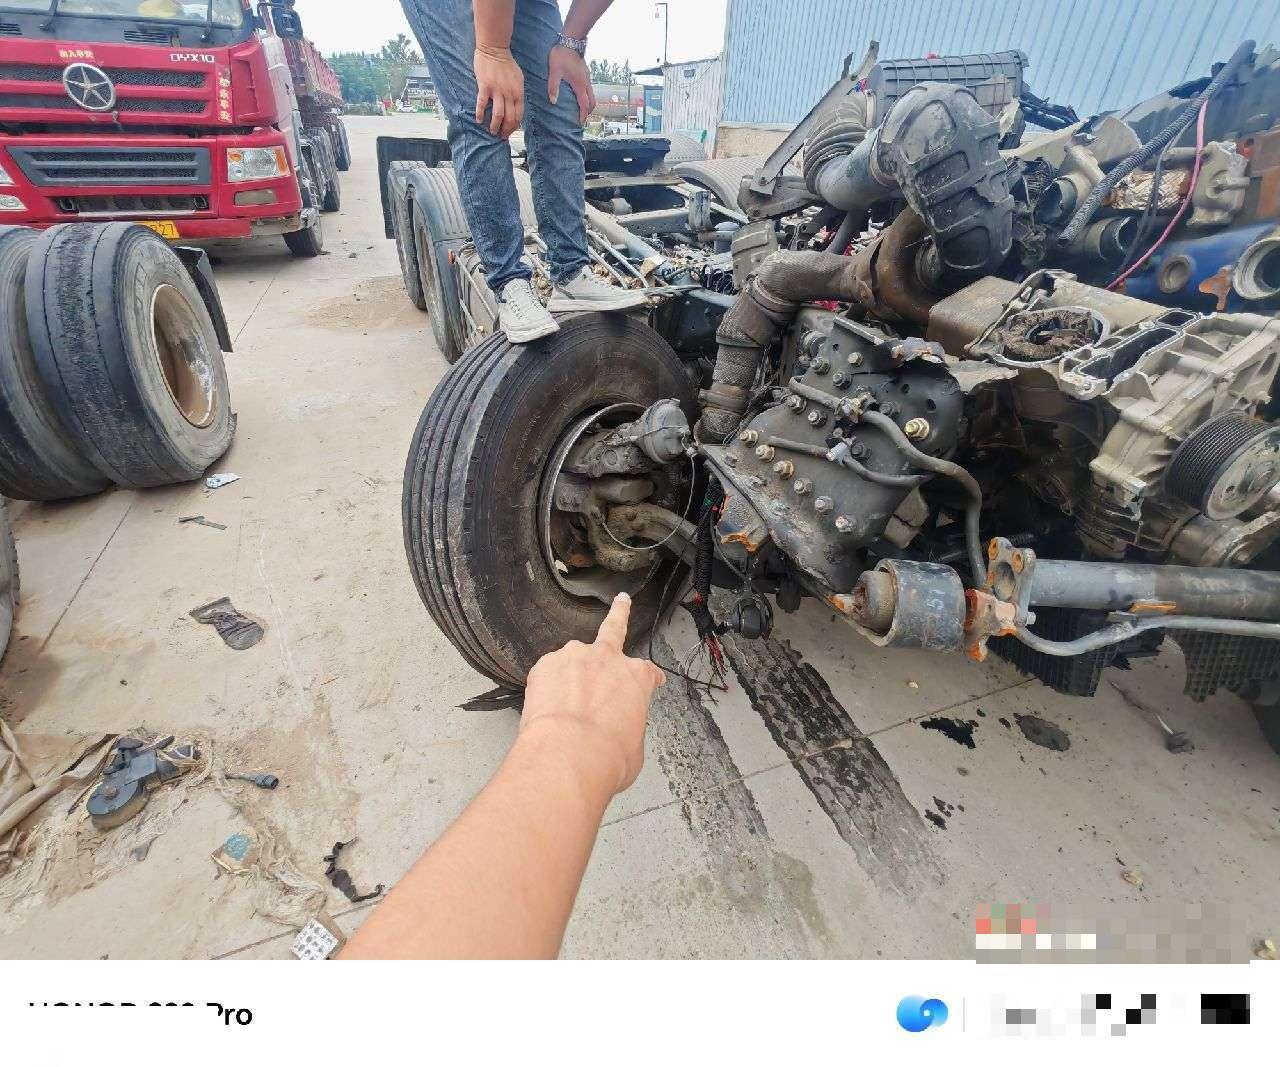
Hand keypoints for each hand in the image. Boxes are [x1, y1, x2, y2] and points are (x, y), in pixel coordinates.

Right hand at [474, 48, 523, 138]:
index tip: (510, 132)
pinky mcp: (485, 86)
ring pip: (498, 115)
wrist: (494, 48)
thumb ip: (517, 93)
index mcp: (518, 92)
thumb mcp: (518, 78)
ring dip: (495, 126)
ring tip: (492, 132)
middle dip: (506, 130)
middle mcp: (509, 93)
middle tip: (501, 136)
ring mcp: (497, 90)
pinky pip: (482, 104)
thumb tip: (516, 106)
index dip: (514, 126)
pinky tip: (478, 120)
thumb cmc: (506, 63)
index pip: (519, 115)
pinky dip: (480, 114)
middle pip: (509, 118)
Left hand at [521, 592, 663, 794]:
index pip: (649, 673)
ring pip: (572, 659)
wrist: (568, 755)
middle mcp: (607, 659)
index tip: (654, 681)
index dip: (651, 679)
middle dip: (620, 613)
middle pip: (615, 628)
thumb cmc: (606, 757)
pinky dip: (547, 688)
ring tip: (563, 700)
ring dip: (570, 673)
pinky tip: (546, 708)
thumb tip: (617, 734)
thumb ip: (626, 727)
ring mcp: (574, 657)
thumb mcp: (633, 748)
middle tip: (622, 602)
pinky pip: (547, 674)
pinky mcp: (545, 665)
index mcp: (636, 677)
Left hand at [548, 44, 594, 123]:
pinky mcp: (585, 73)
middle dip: (588, 111)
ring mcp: (587, 77)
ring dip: (588, 103)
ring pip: (592, 95)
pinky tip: (579, 94)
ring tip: (580, 108)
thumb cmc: (561, 55)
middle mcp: (586, 83)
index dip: (583, 115)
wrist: (571, 40)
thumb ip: (553, 87)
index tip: (580, 122)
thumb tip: (553, 101)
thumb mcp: (554, 72)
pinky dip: (586, 95)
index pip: (584, 105)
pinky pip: (589, 88)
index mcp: (579, 85)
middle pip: (592, 102)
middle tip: (581, 117)